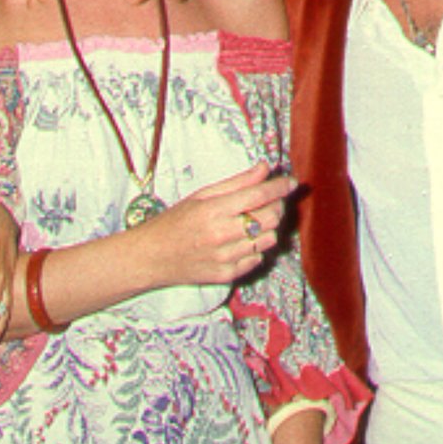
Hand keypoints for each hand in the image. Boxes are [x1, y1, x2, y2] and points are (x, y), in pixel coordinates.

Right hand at [138, 161, 292, 288]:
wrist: (151, 256)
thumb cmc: (174, 221)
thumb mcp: (201, 195)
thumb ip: (236, 182)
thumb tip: (265, 168)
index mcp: (213, 210)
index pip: (258, 195)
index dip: (279, 187)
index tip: (291, 182)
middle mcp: (221, 235)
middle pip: (269, 218)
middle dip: (278, 206)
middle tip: (273, 200)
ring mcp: (225, 258)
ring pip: (268, 240)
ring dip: (269, 228)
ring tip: (255, 221)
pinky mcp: (226, 275)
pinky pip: (257, 260)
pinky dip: (256, 248)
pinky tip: (243, 241)